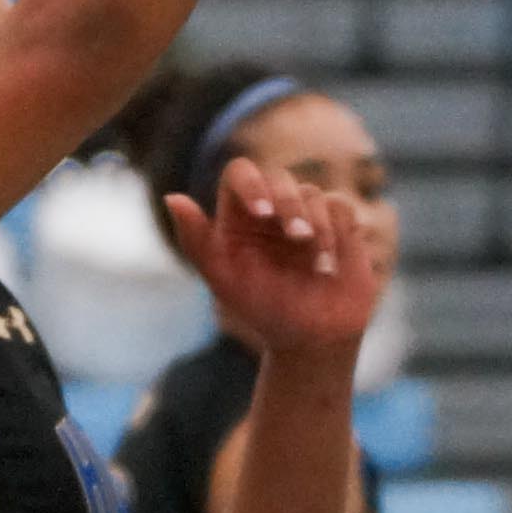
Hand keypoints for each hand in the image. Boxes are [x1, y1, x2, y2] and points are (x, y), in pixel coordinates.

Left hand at [178, 154, 384, 361]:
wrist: (311, 339)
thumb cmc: (263, 310)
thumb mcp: (224, 280)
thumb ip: (196, 240)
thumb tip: (171, 197)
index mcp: (240, 215)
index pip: (240, 173)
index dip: (251, 183)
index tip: (262, 211)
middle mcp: (273, 208)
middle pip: (279, 177)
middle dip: (289, 204)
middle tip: (297, 237)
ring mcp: (307, 214)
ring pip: (312, 193)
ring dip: (317, 226)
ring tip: (318, 266)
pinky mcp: (339, 223)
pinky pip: (340, 207)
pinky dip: (337, 231)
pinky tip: (330, 263)